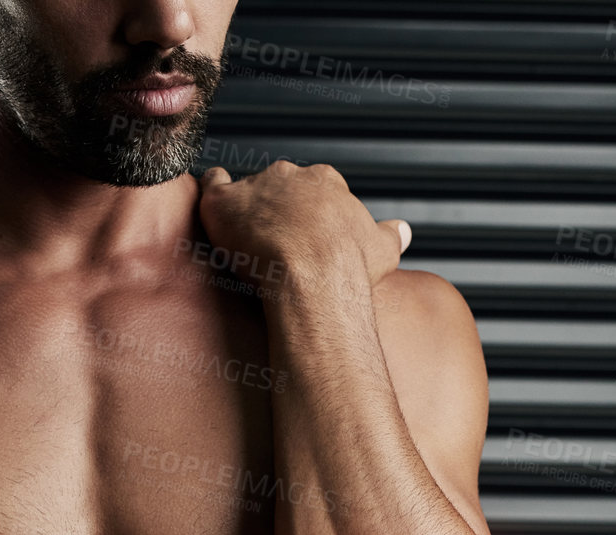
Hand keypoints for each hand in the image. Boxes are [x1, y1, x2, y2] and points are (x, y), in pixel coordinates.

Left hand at [196, 161, 409, 289]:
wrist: (313, 277)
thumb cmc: (349, 267)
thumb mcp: (382, 249)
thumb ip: (391, 235)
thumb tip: (405, 230)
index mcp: (327, 182)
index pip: (313, 189)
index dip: (308, 214)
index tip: (305, 236)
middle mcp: (292, 175)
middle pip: (279, 187)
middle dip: (276, 210)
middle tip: (273, 242)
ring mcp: (257, 185)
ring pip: (246, 188)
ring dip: (245, 208)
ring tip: (241, 235)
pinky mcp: (224, 201)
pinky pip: (212, 184)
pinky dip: (211, 191)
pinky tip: (212, 205)